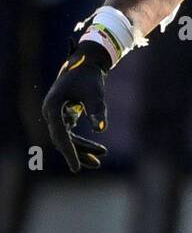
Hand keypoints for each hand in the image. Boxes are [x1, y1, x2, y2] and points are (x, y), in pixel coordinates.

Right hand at [41, 41, 110, 172]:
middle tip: (97, 165)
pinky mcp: (63, 116)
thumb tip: (101, 129)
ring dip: (82, 150)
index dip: (69, 152)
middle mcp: (50, 112)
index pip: (60, 134)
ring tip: (100, 159)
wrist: (85, 64)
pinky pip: (71, 135)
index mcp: (52, 106)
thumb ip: (97, 109)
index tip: (77, 168)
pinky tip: (99, 150)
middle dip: (78, 153)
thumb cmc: (89, 77)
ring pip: (66, 139)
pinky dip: (83, 143)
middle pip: (62, 139)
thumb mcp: (95, 93)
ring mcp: (55, 115)